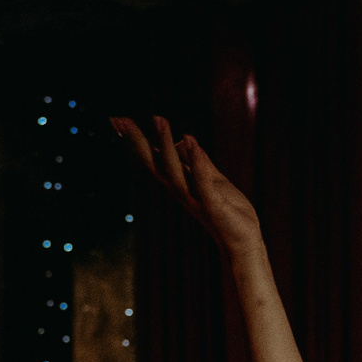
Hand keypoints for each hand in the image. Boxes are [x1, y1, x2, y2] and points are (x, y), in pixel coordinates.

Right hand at [110, 115, 263, 256]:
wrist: (243, 242)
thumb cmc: (229, 213)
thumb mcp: (214, 179)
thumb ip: (199, 162)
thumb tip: (185, 139)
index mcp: (181, 182)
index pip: (155, 157)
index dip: (137, 139)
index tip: (117, 120)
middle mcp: (182, 190)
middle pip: (155, 162)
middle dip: (138, 141)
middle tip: (120, 120)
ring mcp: (195, 198)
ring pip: (174, 170)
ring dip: (165, 144)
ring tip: (158, 119)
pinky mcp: (212, 206)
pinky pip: (201, 183)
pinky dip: (195, 163)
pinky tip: (189, 141)